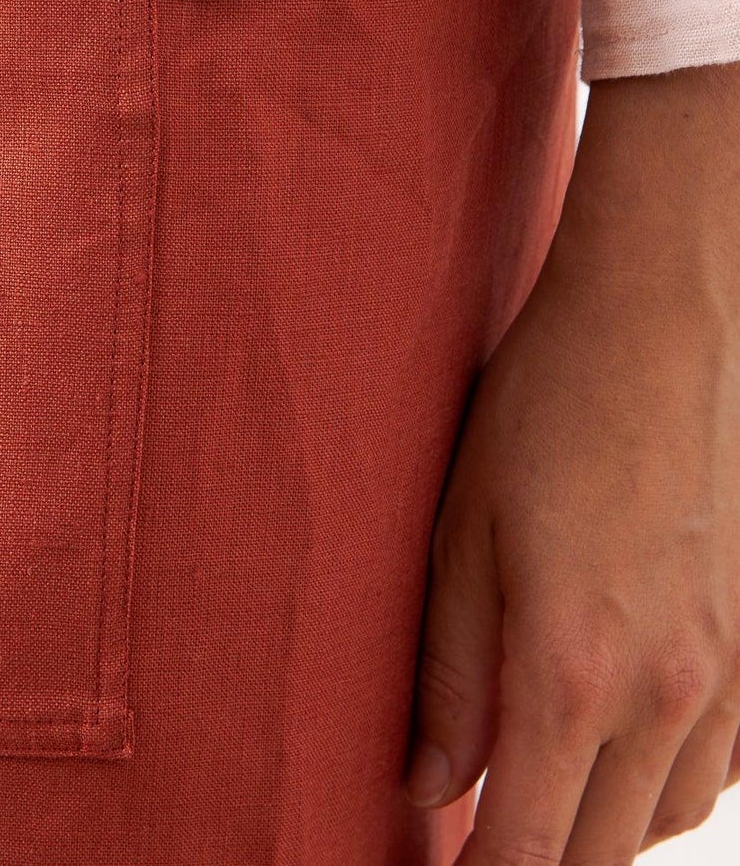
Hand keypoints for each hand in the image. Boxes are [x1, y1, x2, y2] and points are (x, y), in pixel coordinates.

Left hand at [406, 61, 739, 861]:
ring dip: (597, 829)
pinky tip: (610, 742)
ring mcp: (726, 676)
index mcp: (571, 672)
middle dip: (533, 861)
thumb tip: (427, 789)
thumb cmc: (542, 413)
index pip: (528, 852)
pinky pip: (713, 768)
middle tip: (473, 833)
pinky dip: (657, 785)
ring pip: (662, 821)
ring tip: (533, 790)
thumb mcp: (459, 534)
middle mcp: (664, 695)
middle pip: (598, 855)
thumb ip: (444, 675)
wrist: (655, 325)